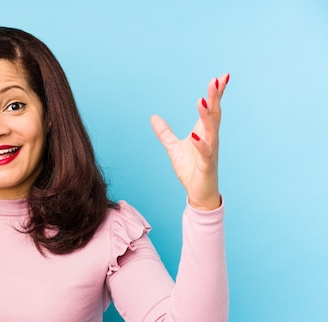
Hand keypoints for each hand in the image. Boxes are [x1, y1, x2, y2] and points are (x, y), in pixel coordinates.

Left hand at [150, 73, 228, 210]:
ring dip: (207, 116)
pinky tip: (195, 137)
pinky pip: (205, 153)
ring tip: (201, 101)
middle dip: (215, 97)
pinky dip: (201, 144)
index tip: (221, 76)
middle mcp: (211, 139)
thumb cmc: (191, 170)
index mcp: (204, 133)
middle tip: (216, 79)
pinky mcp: (207, 166)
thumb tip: (153, 117)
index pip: (212, 109)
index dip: (217, 94)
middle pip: (214, 114)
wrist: (199, 193)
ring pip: (211, 130)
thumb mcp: (173, 148)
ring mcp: (210, 152)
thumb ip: (165, 133)